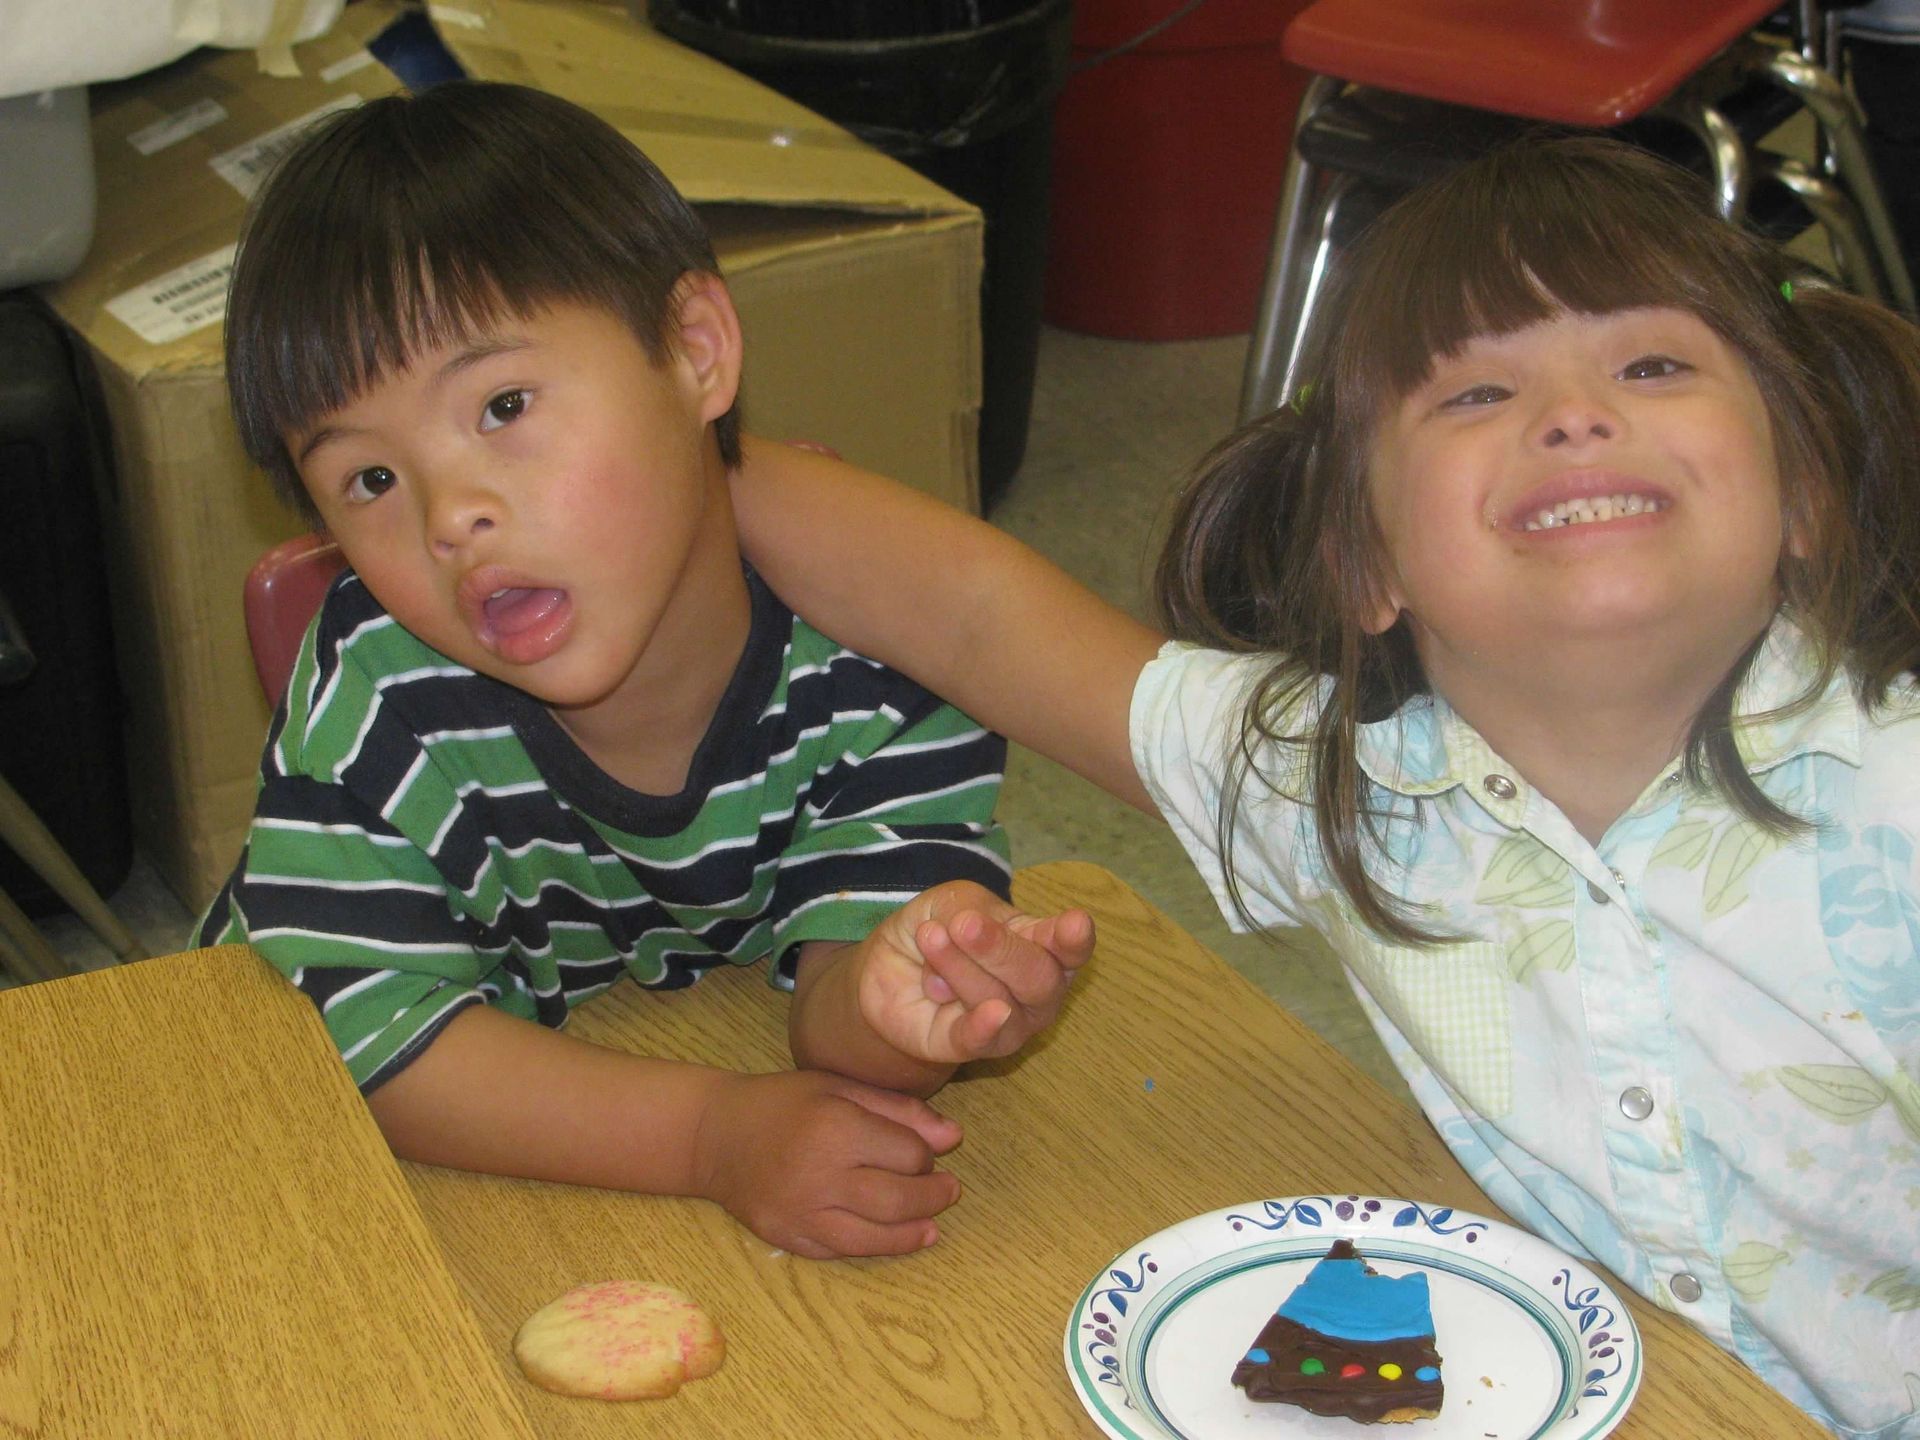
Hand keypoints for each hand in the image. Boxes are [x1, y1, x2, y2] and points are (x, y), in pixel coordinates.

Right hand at [691, 1068, 961, 1258]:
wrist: (715, 1135)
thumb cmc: (783, 1102)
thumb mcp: (840, 1086)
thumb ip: (899, 1110)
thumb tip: (953, 1138)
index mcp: (836, 1128)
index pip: (907, 1154)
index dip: (926, 1155)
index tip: (925, 1152)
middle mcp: (820, 1175)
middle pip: (898, 1199)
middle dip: (933, 1196)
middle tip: (948, 1190)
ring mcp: (802, 1213)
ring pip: (874, 1236)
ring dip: (913, 1233)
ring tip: (932, 1225)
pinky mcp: (787, 1238)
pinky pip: (842, 1251)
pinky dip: (874, 1248)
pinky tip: (893, 1239)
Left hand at [855, 880, 1094, 1065]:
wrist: (887, 966)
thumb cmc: (938, 927)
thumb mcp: (951, 900)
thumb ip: (968, 909)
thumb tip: (968, 931)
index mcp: (1042, 945)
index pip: (1069, 947)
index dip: (1073, 938)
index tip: (1076, 923)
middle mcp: (1036, 991)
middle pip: (1039, 978)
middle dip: (1002, 949)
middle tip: (964, 924)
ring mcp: (1007, 1024)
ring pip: (999, 1001)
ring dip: (962, 968)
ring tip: (929, 936)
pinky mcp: (967, 1046)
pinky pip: (978, 1041)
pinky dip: (984, 1027)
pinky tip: (990, 1013)